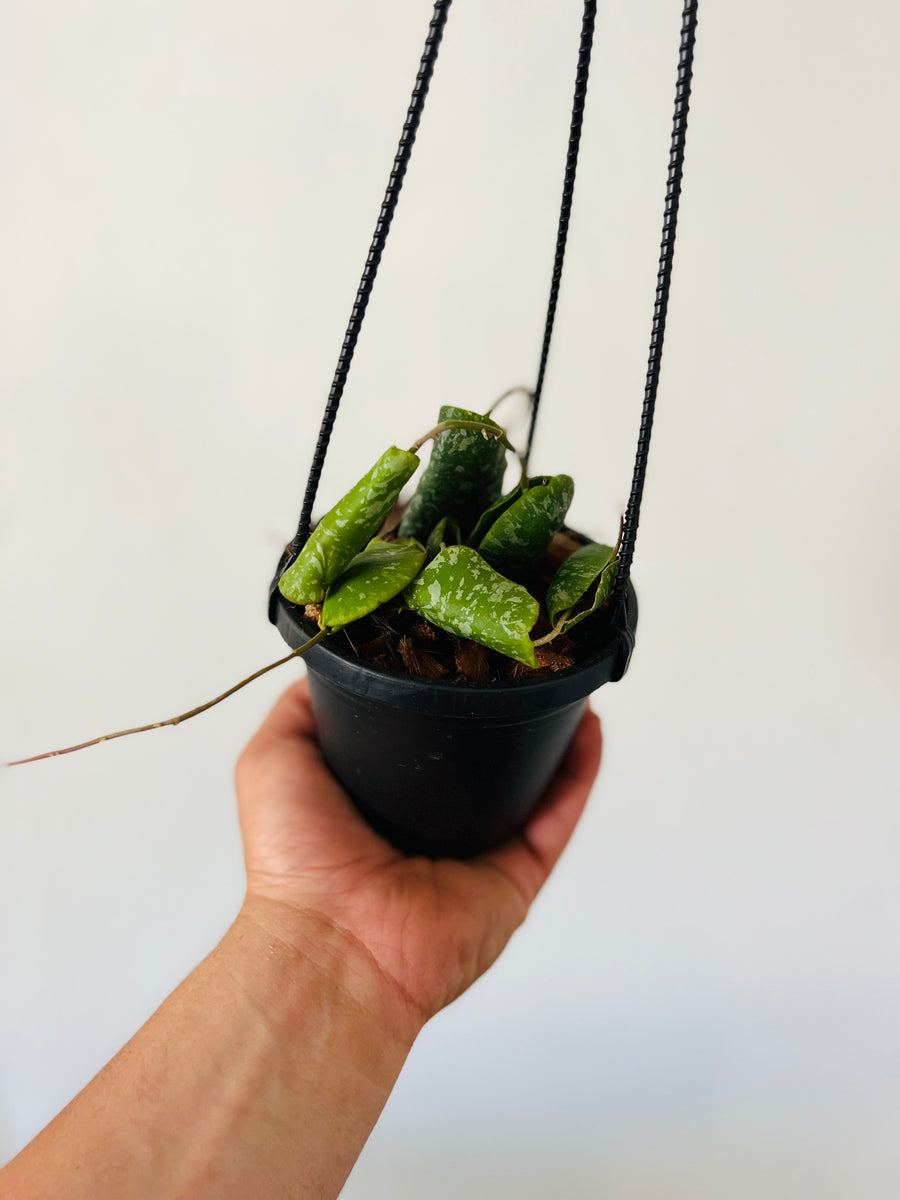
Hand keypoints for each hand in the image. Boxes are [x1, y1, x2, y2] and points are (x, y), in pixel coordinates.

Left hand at [235, 676, 601, 1028]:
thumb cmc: (294, 861)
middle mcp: (434, 824)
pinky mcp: (516, 877)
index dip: (448, 692)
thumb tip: (330, 666)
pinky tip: (587, 727)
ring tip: (567, 679)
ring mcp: (479, 851)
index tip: (466, 643)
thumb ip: (299, 710)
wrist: (333, 942)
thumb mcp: (275, 760)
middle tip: (525, 657)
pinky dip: (579, 772)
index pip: (426, 736)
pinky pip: (557, 817)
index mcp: (381, 799)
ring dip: (555, 733)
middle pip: (486, 755)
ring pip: (533, 782)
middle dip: (508, 706)